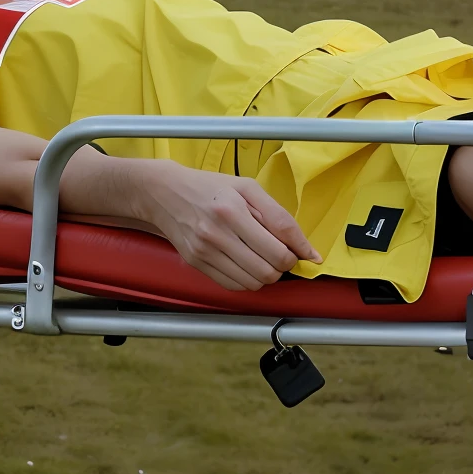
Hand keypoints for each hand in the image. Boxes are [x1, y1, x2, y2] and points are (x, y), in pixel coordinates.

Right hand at [135, 162, 317, 291]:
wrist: (164, 193)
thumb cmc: (210, 187)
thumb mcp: (247, 188)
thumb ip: (279, 217)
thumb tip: (308, 250)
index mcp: (232, 210)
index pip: (279, 248)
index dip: (297, 254)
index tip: (302, 253)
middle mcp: (216, 233)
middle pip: (268, 270)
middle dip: (283, 266)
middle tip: (280, 253)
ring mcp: (204, 251)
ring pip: (253, 282)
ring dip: (266, 275)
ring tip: (262, 258)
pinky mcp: (196, 263)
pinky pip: (233, 285)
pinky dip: (247, 280)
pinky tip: (245, 264)